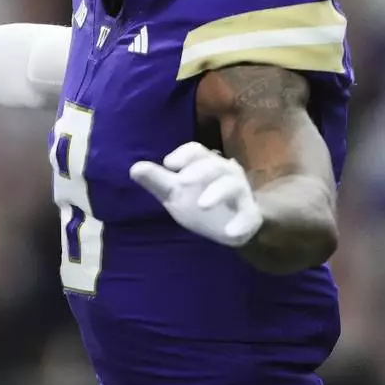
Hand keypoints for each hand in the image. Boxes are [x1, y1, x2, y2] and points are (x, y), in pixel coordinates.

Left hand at [129, 142, 263, 246]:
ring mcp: (240, 194)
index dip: (184, 154)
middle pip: (215, 165)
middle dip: (200, 170)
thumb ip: (157, 180)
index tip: (168, 164)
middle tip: (182, 181)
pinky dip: (241, 224)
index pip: (196, 151)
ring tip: (202, 204)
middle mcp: (225, 174)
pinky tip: (230, 233)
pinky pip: (250, 217)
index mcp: (206, 164)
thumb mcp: (174, 192)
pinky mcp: (250, 216)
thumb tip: (134, 168)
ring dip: (217, 192)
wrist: (231, 226)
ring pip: (233, 186)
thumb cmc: (199, 200)